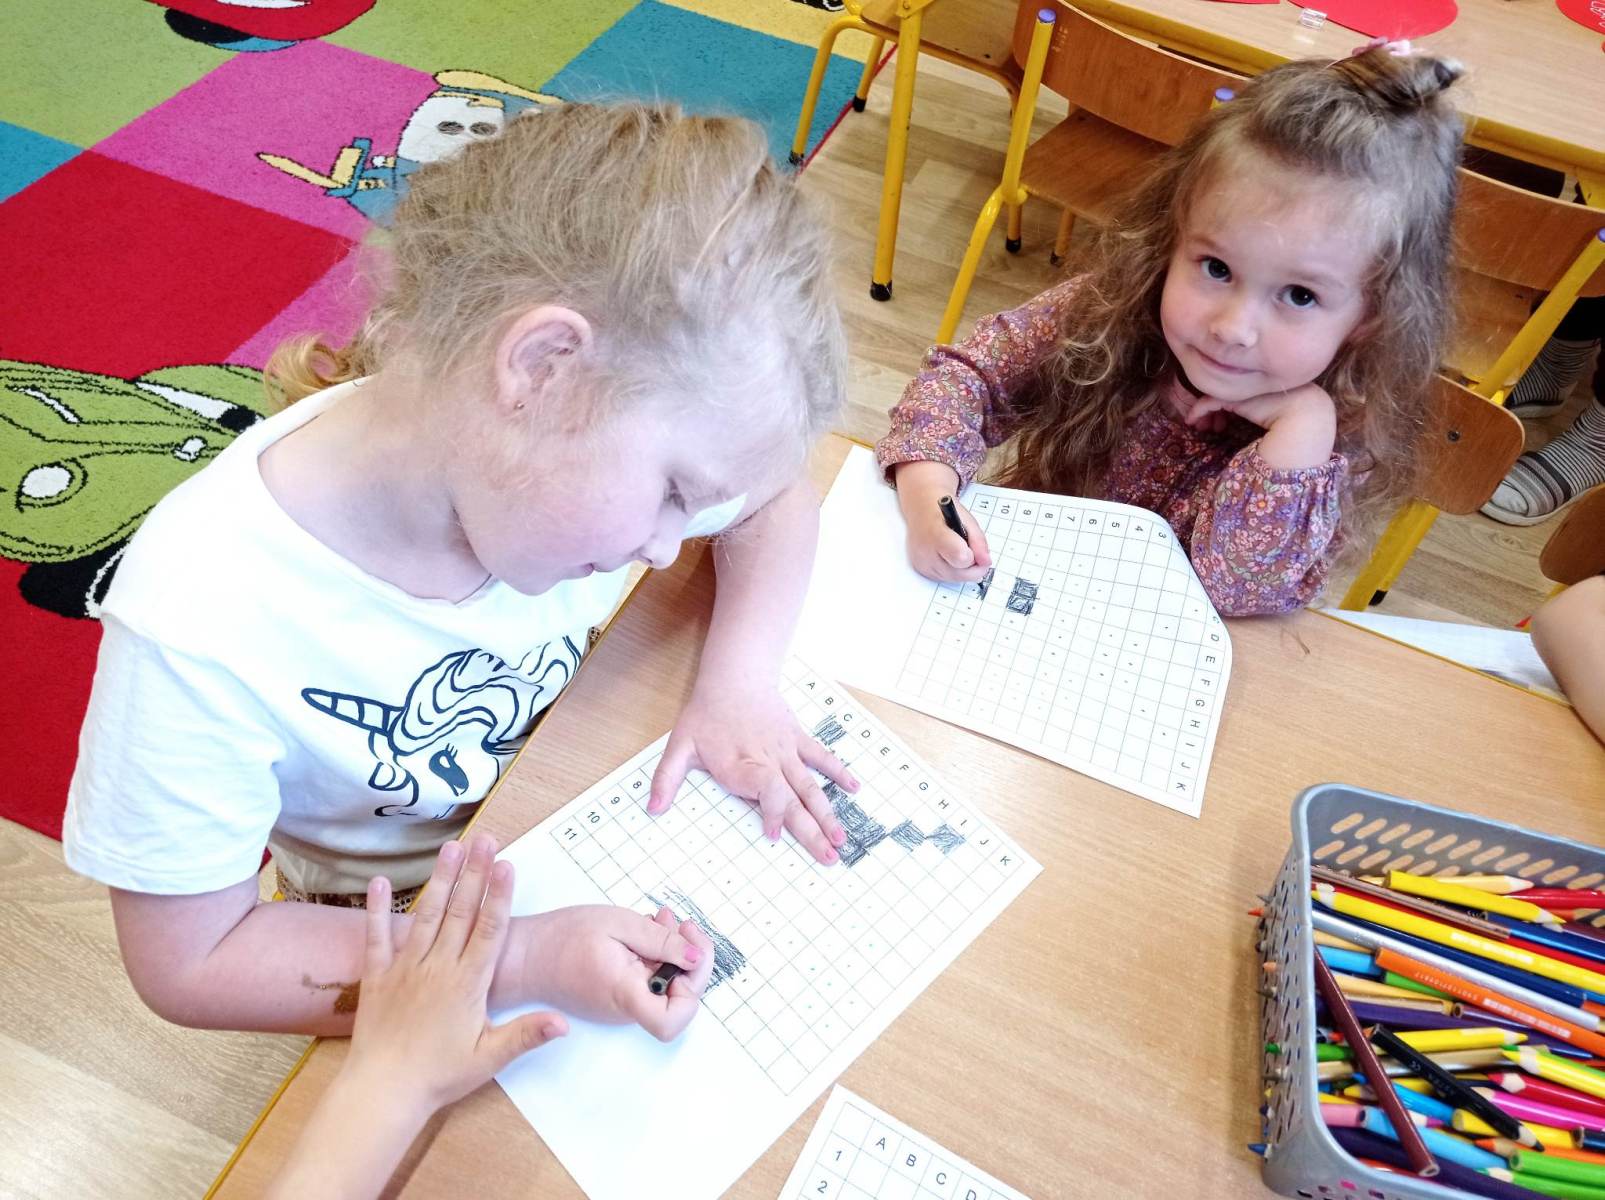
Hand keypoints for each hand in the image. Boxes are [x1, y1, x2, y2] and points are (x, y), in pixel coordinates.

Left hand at [345, 835, 567, 1120]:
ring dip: (440, 879)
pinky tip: (381, 882)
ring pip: (426, 915)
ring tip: (451, 848)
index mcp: (468, 983)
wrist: (383, 1090)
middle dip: (474, 873)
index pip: (489, 930)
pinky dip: (378, 909)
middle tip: (485, 840)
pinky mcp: (378, 976)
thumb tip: (564, 1022)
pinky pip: (377, 936)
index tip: (507, 865)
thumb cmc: (439, 1076)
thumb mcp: (490, 1058)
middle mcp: (437, 967)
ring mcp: (406, 968)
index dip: (499, 895)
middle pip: (460, 911)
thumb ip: (527, 1034)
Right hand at [517, 904, 715, 1041]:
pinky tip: (648, 930)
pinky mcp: (620, 996)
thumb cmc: (562, 939)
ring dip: (673, 950)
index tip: (687, 952)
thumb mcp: (618, 924)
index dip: (693, 987)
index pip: (673, 1020)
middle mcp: (627, 1009)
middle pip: (680, 998)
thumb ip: (661, 941)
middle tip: (678, 922)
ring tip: (660, 918)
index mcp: (626, 994)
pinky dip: (656, 954)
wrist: (525, 955)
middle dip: (689, 956)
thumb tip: (696, 957)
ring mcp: (624, 1006)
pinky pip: (650, 980)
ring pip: (668, 985)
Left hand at [650, 680, 858, 862]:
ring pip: (811, 787)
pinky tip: (855, 789)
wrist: (734, 676)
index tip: (773, 835)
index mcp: (742, 767)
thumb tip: (653, 809)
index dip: (773, 815)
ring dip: (827, 814)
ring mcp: (786, 752)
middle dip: (812, 832)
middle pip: (795, 800)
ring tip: (841, 839)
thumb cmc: (706, 714)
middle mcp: (769, 762)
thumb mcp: (679, 745)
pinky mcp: (796, 740)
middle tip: (828, 859)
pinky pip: (821, 758)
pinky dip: (839, 772)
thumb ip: (666, 779)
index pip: (767, 794)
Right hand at [893, 460, 991, 582]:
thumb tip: (986, 562)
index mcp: (937, 534)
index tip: (973, 548)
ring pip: (953, 579)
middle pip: (958, 574)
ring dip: (962, 570)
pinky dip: (951, 570)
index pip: (961, 558)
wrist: (921, 508)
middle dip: (972, 568)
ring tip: (957, 550)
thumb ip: (979, 541)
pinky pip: (944, 578)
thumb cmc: (944, 512)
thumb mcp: (967, 519)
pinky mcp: (920, 569)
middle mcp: (925, 552)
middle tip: (973, 553)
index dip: (973, 556)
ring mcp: (921, 563)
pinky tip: (948, 555)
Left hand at [1177, 383, 1336, 470]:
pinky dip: (1200, 408)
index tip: (1218, 430)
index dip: (1230, 414)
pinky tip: (1193, 421)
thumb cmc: (1297, 442)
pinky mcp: (1239, 392)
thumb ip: (1267, 426)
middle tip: (1206, 429)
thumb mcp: (1281, 432)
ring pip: (1224, 396)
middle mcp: (1266, 388)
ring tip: (1202, 427)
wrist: (1306, 430)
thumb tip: (1247, 436)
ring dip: (1209, 411)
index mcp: (1281, 397)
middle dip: (1218, 412)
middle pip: (1236, 397)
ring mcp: (1253, 388)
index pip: (1249, 401)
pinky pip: (1214, 398)